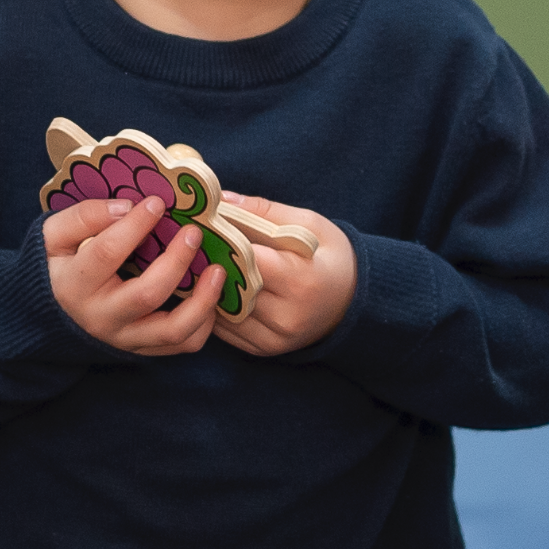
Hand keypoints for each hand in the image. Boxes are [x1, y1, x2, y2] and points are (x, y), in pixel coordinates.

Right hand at [41, 193, 216, 356]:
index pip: (109, 252)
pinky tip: (209, 295)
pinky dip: (203, 323)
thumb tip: (125, 207)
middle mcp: (102, 317)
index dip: (136, 224)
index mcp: (75, 285)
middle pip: (148, 293)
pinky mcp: (143, 348)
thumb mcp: (53, 235)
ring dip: (203, 300)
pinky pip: (182, 344)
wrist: (52, 312)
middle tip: (194, 232)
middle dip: (177, 260)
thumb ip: (83, 217)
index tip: (157, 202)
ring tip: (217, 270)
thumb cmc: (57, 266)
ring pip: (173, 330)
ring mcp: (125, 337)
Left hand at [211, 196, 355, 354]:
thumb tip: (222, 199)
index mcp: (300, 281)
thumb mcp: (309, 224)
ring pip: (223, 312)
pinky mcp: (266, 349)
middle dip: (212, 265)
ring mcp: (276, 337)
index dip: (223, 242)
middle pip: (232, 287)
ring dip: (208, 291)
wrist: (352, 299)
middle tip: (196, 246)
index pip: (246, 261)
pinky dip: (216, 311)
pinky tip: (213, 291)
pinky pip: (227, 332)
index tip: (207, 227)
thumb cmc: (330, 256)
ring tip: (201, 267)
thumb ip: (264, 211)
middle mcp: (287, 315)